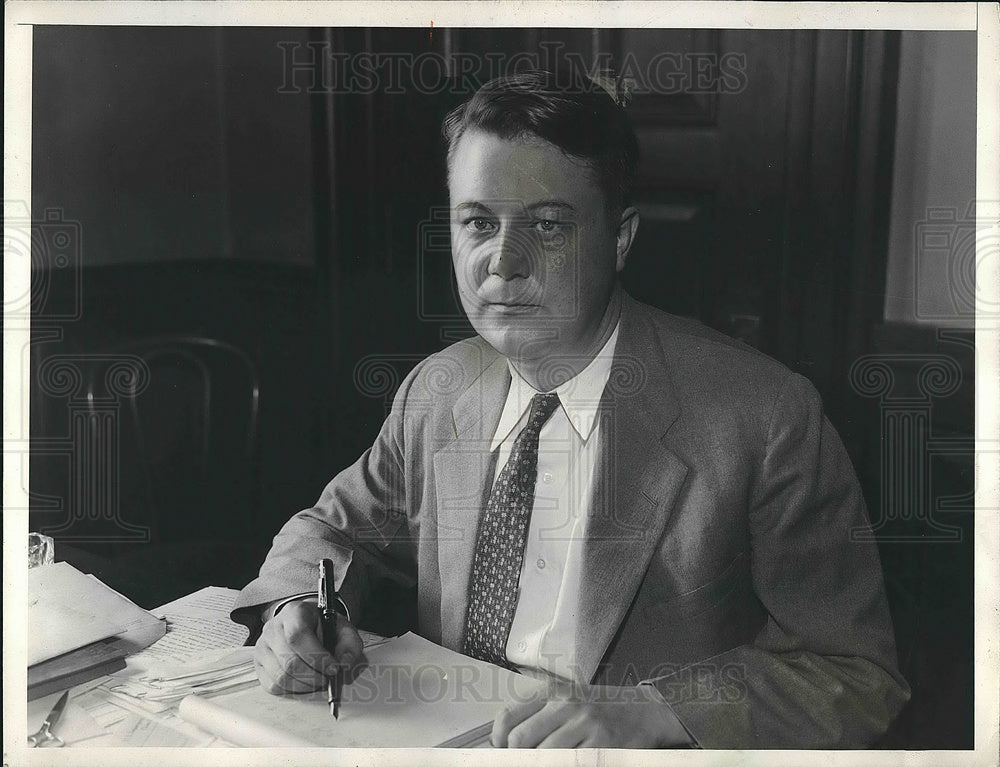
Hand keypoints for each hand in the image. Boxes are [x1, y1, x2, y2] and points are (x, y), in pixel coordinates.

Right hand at [254, 599, 365, 694]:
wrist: (305, 624)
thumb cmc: (322, 626)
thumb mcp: (342, 628)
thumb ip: (349, 644)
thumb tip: (344, 663)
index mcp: (294, 613)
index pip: (298, 636)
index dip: (317, 657)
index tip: (333, 668)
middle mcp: (274, 628)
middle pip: (290, 661)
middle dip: (314, 676)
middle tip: (327, 678)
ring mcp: (263, 647)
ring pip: (281, 677)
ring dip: (305, 685)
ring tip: (317, 679)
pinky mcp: (259, 665)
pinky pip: (273, 686)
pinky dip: (292, 690)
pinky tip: (304, 681)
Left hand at [491, 683, 690, 747]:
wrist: (645, 712)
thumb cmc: (601, 711)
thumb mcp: (567, 703)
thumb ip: (538, 717)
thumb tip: (507, 743)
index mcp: (553, 693)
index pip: (509, 716)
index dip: (498, 740)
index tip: (501, 752)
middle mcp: (566, 705)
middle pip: (521, 739)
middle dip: (517, 758)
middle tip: (524, 762)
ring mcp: (585, 724)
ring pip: (544, 756)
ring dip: (542, 764)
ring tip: (549, 763)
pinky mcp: (603, 745)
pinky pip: (572, 763)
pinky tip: (568, 764)